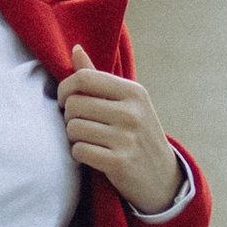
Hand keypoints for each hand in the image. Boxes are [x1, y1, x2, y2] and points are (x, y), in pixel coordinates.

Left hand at [57, 47, 182, 214]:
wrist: (162, 177)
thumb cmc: (137, 134)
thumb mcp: (127, 102)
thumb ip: (98, 77)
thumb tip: (75, 48)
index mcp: (134, 92)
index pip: (84, 78)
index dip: (64, 89)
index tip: (65, 101)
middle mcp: (132, 112)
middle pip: (74, 104)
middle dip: (68, 117)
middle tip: (80, 125)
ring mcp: (127, 138)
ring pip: (73, 128)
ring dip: (73, 137)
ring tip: (88, 140)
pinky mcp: (120, 162)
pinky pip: (79, 151)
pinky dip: (79, 154)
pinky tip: (91, 155)